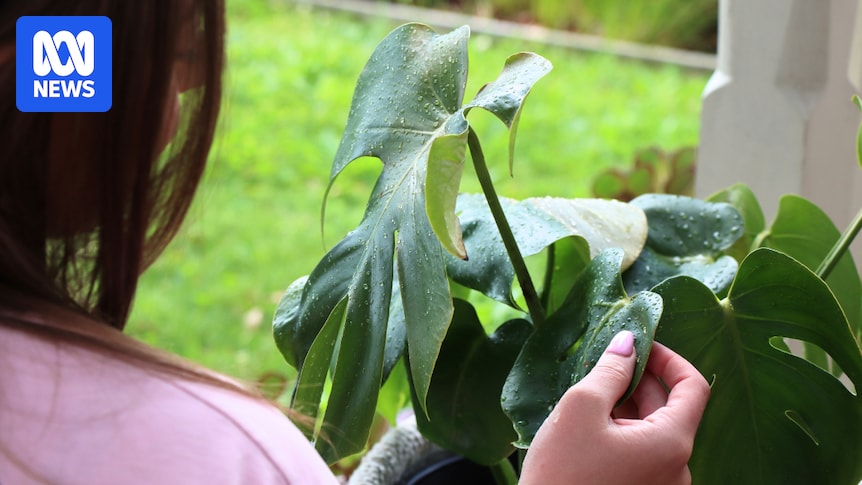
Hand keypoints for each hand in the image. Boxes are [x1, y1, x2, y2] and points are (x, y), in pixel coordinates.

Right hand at [519, 331, 709, 484]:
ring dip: (626, 405)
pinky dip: (621, 431)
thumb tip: (628, 342)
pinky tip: (588, 424)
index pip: (694, 386)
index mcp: (672, 444)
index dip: (669, 358)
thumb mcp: (581, 408)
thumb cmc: (561, 473)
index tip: (639, 344)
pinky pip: (640, 453)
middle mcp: (676, 468)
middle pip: (671, 408)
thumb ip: (610, 371)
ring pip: (652, 430)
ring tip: (590, 392)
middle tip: (604, 361)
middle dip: (640, 379)